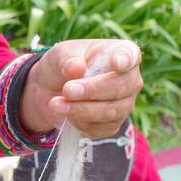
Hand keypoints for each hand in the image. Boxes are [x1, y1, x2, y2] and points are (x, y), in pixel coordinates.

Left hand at [19, 39, 141, 138]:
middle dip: (92, 90)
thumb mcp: (58, 55)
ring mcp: (124, 104)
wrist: (50, 90)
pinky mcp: (112, 124)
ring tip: (55, 104)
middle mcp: (129, 79)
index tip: (117, 63)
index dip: (125, 60)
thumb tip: (77, 68)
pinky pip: (100, 128)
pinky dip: (79, 122)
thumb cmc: (62, 65)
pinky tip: (65, 113)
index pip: (129, 55)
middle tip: (67, 90)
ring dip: (80, 109)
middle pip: (120, 87)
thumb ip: (67, 60)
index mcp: (120, 52)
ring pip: (110, 111)